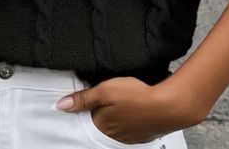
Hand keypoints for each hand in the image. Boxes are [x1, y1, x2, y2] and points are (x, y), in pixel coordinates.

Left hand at [55, 73, 206, 143]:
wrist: (169, 105)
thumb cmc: (137, 96)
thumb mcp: (105, 91)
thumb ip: (83, 98)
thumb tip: (59, 105)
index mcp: (101, 125)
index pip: (85, 116)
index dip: (86, 104)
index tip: (91, 94)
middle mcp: (113, 135)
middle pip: (101, 121)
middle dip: (101, 110)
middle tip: (110, 95)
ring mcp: (129, 136)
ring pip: (115, 124)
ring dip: (116, 113)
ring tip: (122, 99)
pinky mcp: (142, 134)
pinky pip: (130, 126)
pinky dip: (129, 117)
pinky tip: (134, 107)